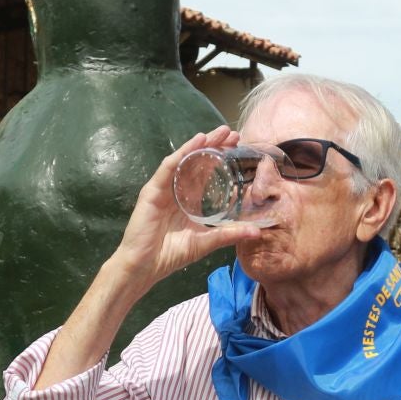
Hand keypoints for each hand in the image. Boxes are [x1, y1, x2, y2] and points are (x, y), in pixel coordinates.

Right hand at [105, 127, 266, 296]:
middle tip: (233, 133)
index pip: (206, 174)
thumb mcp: (205, 242)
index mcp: (187, 200)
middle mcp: (175, 190)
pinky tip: (197, 142)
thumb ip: (228, 234)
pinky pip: (168, 167)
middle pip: (196, 162)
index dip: (221, 160)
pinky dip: (183, 153)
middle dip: (214, 146)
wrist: (145, 266)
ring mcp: (162, 189)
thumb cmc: (170, 255)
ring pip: (184, 159)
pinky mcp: (152, 190)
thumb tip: (256, 232)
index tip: (239, 148)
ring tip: (220, 133)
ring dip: (201, 144)